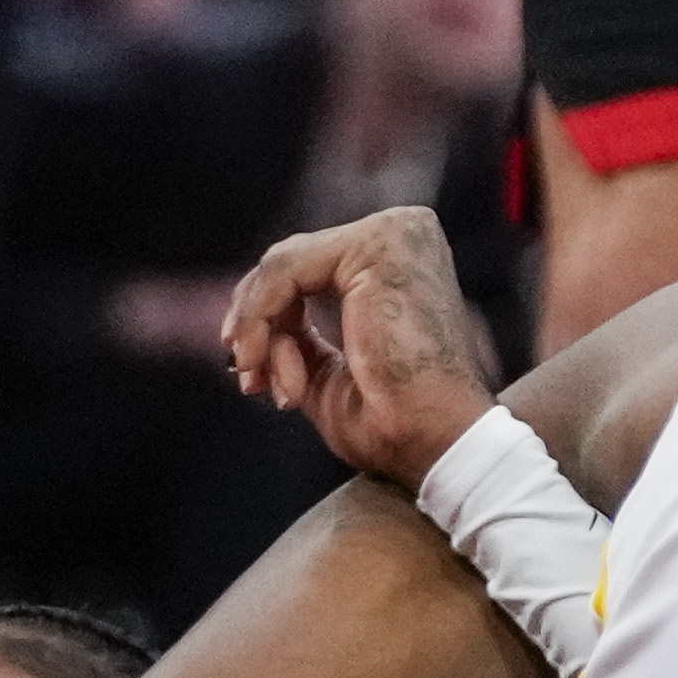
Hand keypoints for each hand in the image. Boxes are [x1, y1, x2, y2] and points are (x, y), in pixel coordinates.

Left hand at [226, 207, 499, 487]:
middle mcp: (406, 235)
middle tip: (249, 380)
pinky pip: (286, 270)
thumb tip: (242, 325)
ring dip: (259, 331)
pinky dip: (260, 318)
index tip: (251, 377)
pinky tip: (260, 361)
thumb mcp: (327, 373)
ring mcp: (396, 235)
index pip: (308, 270)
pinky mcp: (378, 247)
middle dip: (257, 324)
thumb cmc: (395, 423)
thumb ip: (294, 335)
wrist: (436, 442)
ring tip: (264, 385)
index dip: (265, 319)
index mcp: (403, 261)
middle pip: (291, 263)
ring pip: (282, 266)